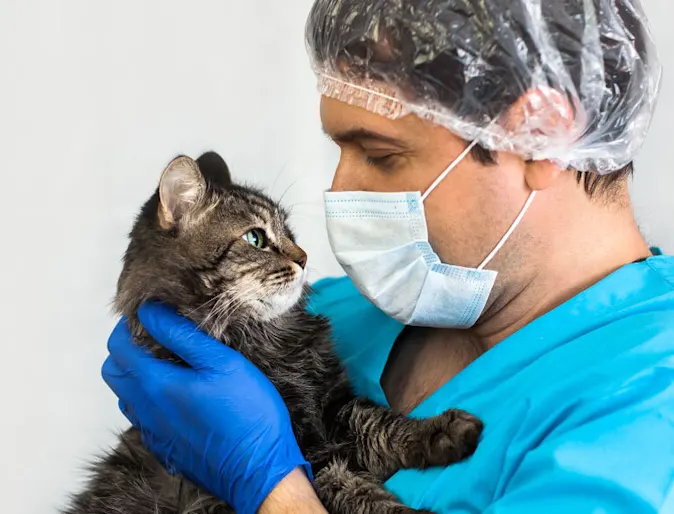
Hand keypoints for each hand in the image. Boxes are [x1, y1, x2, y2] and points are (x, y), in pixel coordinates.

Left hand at [102, 302, 311, 513]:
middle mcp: (146, 411)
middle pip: (112, 372)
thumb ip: (182, 335)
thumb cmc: (247, 414)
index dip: (127, 326)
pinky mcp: (165, 448)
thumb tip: (150, 312)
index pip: (118, 347)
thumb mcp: (222, 362)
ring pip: (125, 396)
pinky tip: (180, 395)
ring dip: (136, 375)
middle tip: (155, 338)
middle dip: (125, 349)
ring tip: (169, 364)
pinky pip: (143, 418)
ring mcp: (153, 433)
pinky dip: (150, 400)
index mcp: (156, 385)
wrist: (259, 471)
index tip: (150, 317)